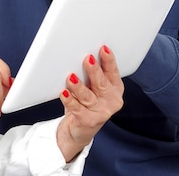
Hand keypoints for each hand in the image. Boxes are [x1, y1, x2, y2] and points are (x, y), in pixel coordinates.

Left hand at [56, 45, 123, 161]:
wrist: (80, 129)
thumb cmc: (87, 102)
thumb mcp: (93, 86)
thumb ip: (91, 74)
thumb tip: (82, 55)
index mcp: (115, 88)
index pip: (113, 72)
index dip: (109, 60)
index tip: (103, 49)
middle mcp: (111, 100)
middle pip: (101, 83)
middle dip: (94, 70)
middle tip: (88, 59)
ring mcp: (101, 112)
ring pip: (88, 96)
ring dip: (79, 86)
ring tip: (71, 77)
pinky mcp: (88, 121)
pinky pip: (77, 108)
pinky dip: (69, 100)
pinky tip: (63, 93)